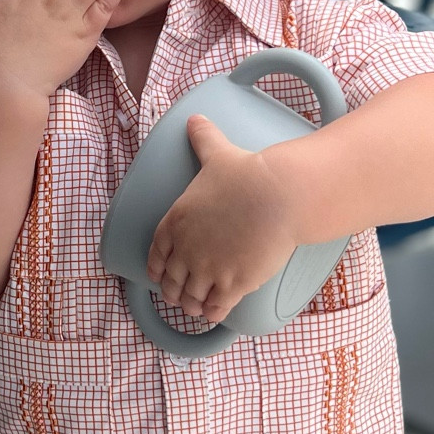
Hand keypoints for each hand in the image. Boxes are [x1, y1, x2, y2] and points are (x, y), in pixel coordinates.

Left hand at [146, 118, 300, 323]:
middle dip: (174, 290)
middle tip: (180, 295)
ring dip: (192, 304)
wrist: (277, 195)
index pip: (156, 254)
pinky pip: (215, 308)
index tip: (159, 276)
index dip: (157, 269)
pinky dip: (213, 313)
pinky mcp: (232, 284)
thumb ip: (202, 139)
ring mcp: (208, 270)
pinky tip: (216, 314)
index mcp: (175, 222)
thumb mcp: (217, 153)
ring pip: (191, 298)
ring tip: (197, 307)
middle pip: (171, 282)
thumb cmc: (247, 174)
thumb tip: (195, 119)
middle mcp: (186, 250)